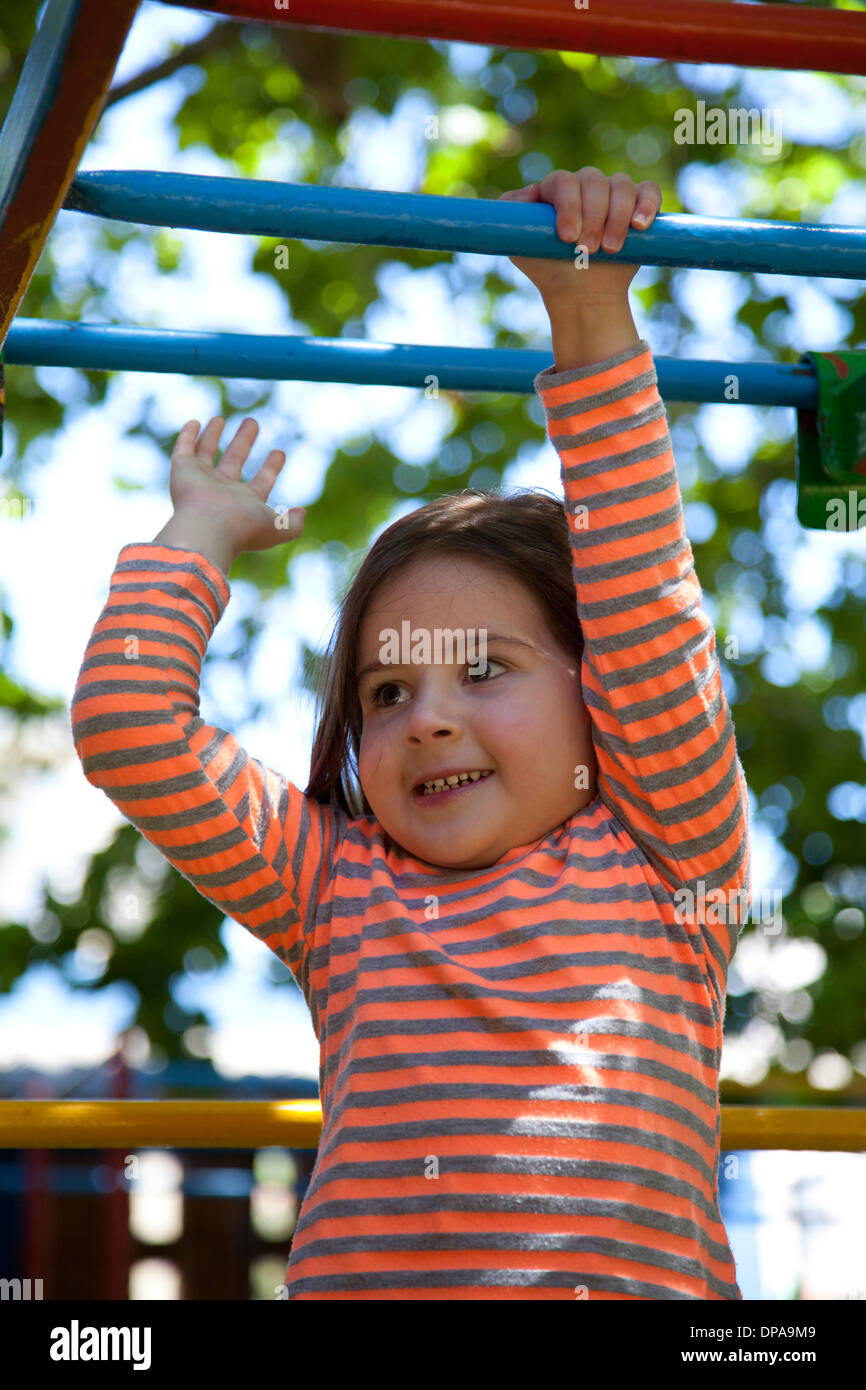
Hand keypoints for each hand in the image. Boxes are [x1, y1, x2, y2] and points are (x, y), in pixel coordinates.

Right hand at [168, 416, 304, 554]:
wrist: (208, 529)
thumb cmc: (244, 528)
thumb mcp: (279, 528)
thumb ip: (293, 523)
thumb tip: (303, 512)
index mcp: (246, 502)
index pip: (262, 481)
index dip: (272, 466)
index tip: (280, 452)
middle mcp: (222, 491)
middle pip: (235, 460)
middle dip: (245, 441)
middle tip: (253, 422)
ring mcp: (201, 480)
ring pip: (207, 453)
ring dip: (213, 435)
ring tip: (220, 418)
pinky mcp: (182, 470)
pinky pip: (184, 449)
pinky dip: (188, 435)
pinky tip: (195, 422)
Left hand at [498, 168, 661, 306]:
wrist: (581, 296)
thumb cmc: (548, 270)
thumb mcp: (520, 246)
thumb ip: (513, 215)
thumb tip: (531, 190)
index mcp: (557, 191)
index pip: (563, 182)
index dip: (568, 206)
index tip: (567, 238)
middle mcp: (585, 187)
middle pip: (593, 180)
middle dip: (593, 216)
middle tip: (588, 250)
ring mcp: (613, 195)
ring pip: (620, 185)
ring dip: (617, 217)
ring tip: (610, 250)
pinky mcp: (638, 207)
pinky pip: (649, 191)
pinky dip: (647, 204)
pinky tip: (639, 225)